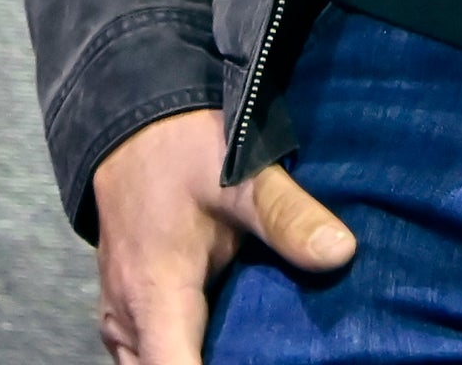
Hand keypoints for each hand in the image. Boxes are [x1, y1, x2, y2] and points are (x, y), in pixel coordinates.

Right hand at [92, 106, 353, 363]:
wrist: (134, 120)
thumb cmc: (184, 149)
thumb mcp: (242, 176)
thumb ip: (287, 217)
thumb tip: (342, 253)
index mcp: (154, 295)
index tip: (259, 360)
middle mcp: (127, 318)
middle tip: (267, 347)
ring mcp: (119, 316)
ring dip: (191, 361)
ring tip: (250, 345)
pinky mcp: (124, 307)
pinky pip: (145, 352)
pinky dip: (178, 352)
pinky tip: (221, 341)